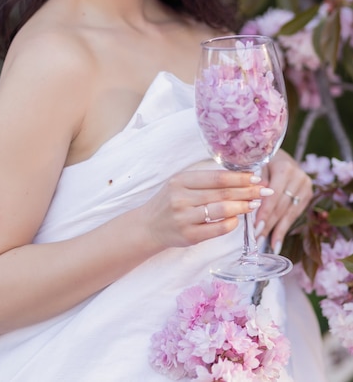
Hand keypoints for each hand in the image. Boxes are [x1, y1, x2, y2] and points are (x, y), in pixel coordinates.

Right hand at [139, 159, 273, 249]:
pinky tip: (238, 219)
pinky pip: (216, 229)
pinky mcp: (189, 236)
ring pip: (221, 210)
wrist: (148, 226)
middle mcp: (181, 198)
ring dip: (242, 206)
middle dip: (247, 191)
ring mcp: (185, 218)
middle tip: (264, 190)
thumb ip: (204, 181)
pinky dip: (231, 224)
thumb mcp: (180, 184)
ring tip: (255, 203)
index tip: (256, 177)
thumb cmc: (169, 202)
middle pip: (222, 193)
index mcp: (181, 181)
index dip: (239, 177)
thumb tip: (239, 178)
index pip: (216, 178)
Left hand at [254, 150, 312, 252]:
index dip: (265, 212)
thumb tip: (255, 199)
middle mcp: (298, 177)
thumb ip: (255, 181)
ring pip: (288, 213)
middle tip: (257, 240)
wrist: (281, 157)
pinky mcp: (307, 195)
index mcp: (284, 167)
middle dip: (268, 224)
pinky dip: (283, 229)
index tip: (255, 227)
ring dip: (276, 231)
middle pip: (281, 205)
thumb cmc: (263, 162)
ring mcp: (305, 187)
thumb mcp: (257, 165)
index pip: (274, 194)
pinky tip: (276, 243)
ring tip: (265, 245)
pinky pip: (294, 215)